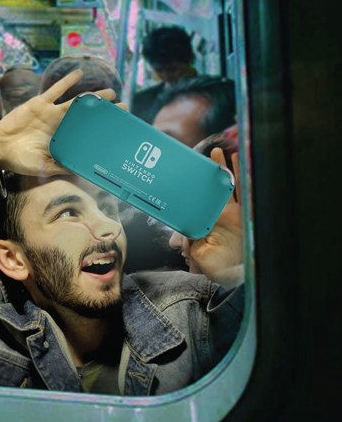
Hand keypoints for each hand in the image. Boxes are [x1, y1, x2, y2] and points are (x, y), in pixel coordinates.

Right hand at [0, 69, 126, 176]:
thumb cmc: (20, 161)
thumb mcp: (43, 167)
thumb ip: (62, 166)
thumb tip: (82, 169)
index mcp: (62, 141)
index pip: (86, 134)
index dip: (101, 131)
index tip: (117, 128)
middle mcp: (59, 126)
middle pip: (86, 117)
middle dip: (103, 113)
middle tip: (122, 107)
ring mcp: (50, 114)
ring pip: (76, 102)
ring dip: (93, 97)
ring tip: (110, 93)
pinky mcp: (40, 103)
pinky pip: (56, 90)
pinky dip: (67, 81)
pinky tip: (80, 73)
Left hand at [188, 149, 242, 284]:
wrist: (237, 279)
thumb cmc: (218, 269)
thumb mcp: (198, 252)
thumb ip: (191, 235)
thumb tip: (185, 221)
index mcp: (206, 222)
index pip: (199, 200)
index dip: (195, 187)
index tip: (189, 172)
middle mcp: (220, 215)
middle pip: (215, 189)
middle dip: (213, 172)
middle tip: (209, 154)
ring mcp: (234, 214)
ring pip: (230, 187)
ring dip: (227, 169)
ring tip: (223, 152)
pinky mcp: (247, 216)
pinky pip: (244, 193)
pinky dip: (243, 178)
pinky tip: (241, 164)